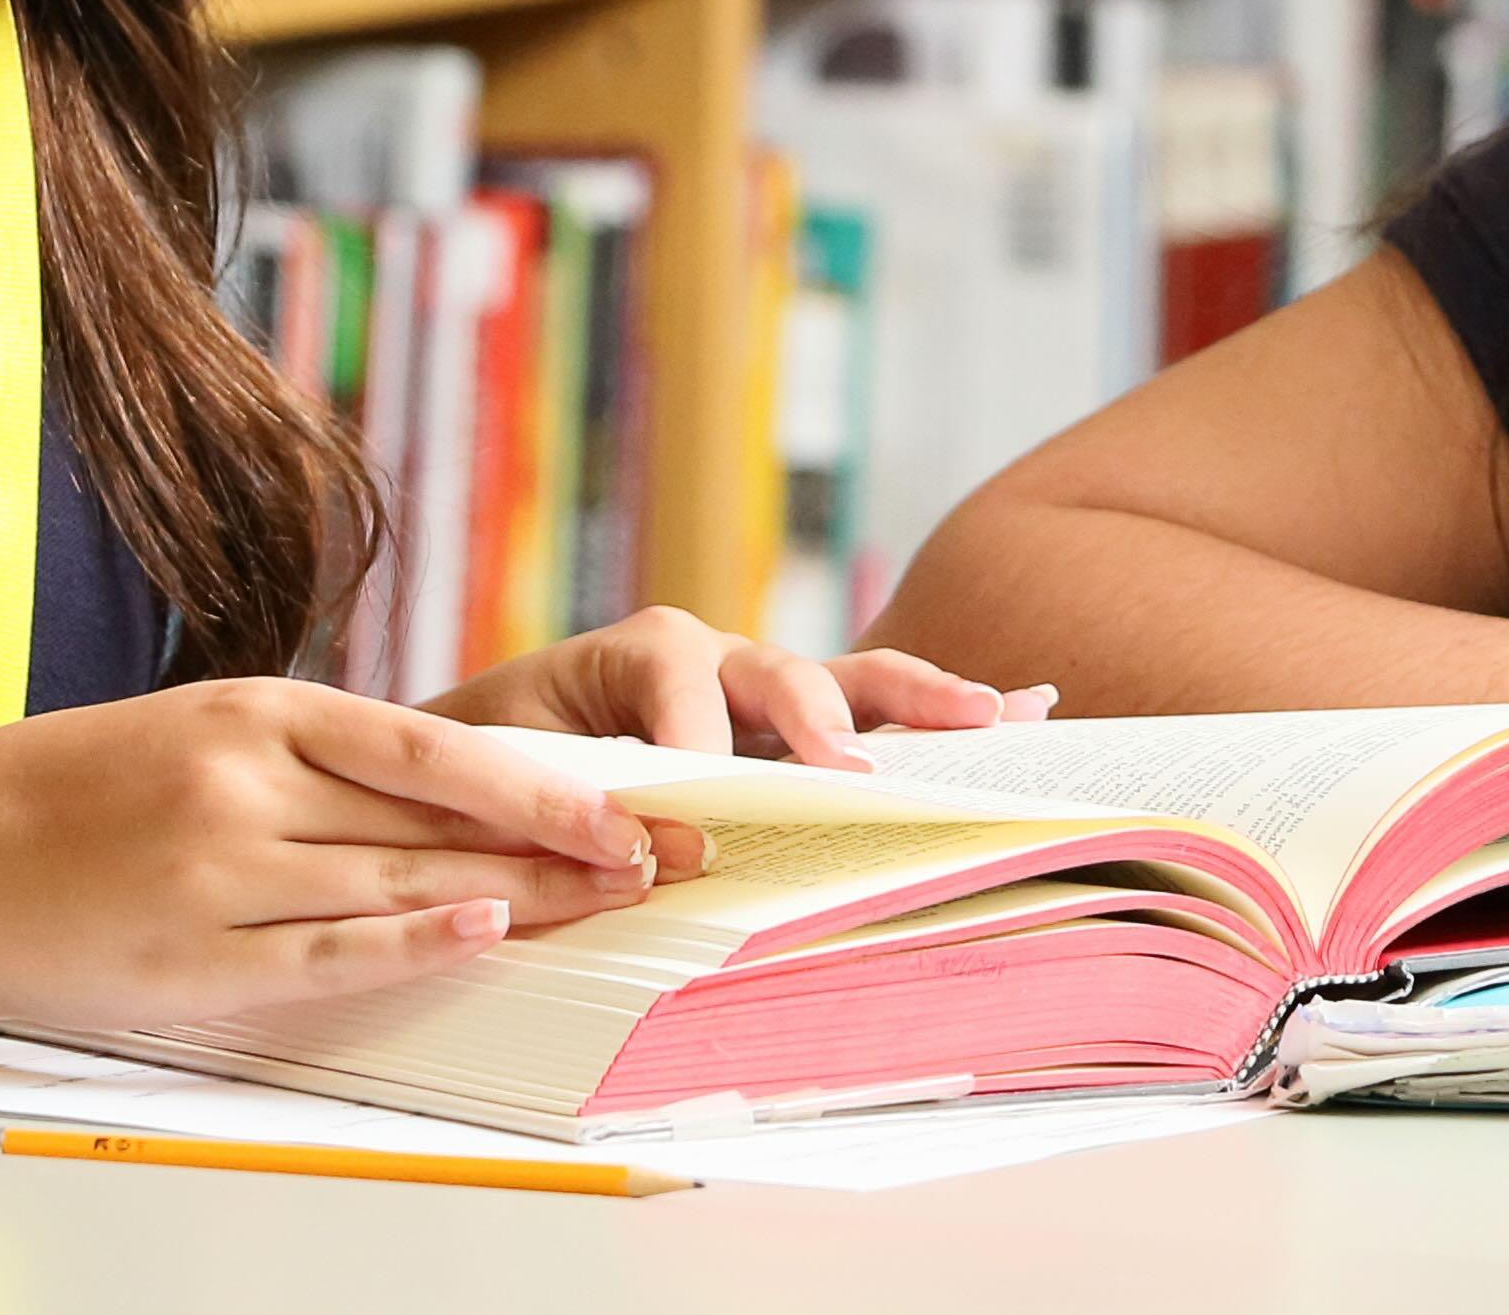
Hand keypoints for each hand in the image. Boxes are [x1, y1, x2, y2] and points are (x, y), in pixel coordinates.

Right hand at [0, 675, 706, 1029]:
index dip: (542, 778)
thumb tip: (451, 791)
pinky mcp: (190, 960)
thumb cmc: (66, 791)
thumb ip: (310, 756)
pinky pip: (324, 952)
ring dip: (515, 895)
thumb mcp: (196, 732)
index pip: (432, 746)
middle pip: (435, 821)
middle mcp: (243, 786)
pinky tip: (484, 935)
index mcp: (251, 714)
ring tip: (608, 901)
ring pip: (398, 884)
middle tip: (662, 853)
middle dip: (562, 840)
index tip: (630, 797)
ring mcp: (216, 877)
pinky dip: (411, 944)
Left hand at [423, 604, 1052, 768]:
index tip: (699, 811)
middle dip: (818, 725)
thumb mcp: (509, 774)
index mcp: (638, 653)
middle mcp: (717, 656)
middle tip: (848, 778)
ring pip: (850, 683)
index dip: (693, 747)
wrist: (483, 750)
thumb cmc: (497, 761)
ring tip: (989, 717)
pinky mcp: (800, 726)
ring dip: (918, 701)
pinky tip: (1025, 706)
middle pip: (783, 677)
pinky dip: (944, 709)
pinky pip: (877, 711)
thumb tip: (649, 856)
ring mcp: (767, 689)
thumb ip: (569, 806)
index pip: (680, 687)